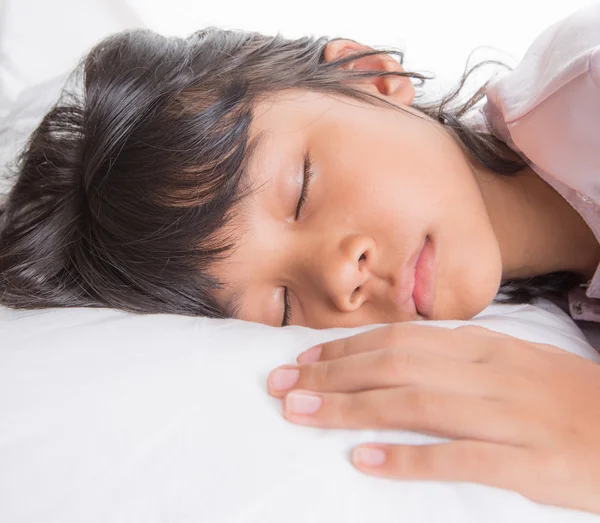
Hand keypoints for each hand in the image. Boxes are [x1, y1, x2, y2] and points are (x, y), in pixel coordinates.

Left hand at [266, 323, 599, 514]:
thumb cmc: (566, 398)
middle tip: (282, 385)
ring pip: (413, 403)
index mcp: (483, 347)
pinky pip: (457, 456)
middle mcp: (487, 373)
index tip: (303, 357)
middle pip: (393, 366)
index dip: (345, 348)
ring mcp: (506, 415)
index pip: (399, 339)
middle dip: (331, 374)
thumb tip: (399, 360)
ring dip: (349, 408)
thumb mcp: (512, 362)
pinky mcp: (528, 461)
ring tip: (301, 413)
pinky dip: (407, 458)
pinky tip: (364, 460)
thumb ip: (458, 359)